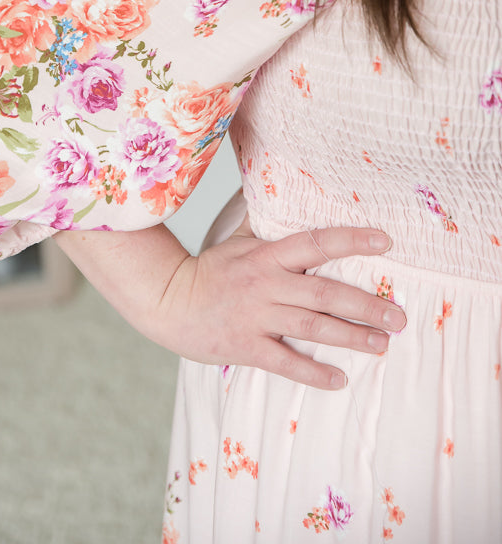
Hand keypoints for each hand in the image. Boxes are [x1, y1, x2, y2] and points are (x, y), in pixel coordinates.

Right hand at [153, 226, 405, 389]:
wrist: (168, 301)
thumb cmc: (209, 269)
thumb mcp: (237, 239)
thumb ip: (266, 222)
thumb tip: (284, 188)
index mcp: (267, 255)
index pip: (316, 242)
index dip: (352, 240)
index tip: (386, 242)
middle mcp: (266, 284)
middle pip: (324, 292)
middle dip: (366, 304)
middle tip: (399, 316)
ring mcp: (256, 316)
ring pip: (312, 326)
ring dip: (351, 337)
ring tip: (382, 343)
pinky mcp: (246, 346)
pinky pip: (285, 362)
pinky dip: (313, 372)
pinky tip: (339, 379)